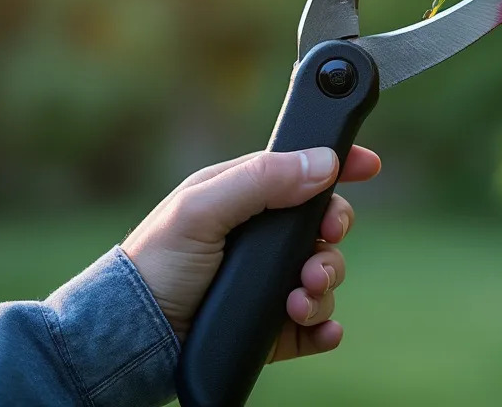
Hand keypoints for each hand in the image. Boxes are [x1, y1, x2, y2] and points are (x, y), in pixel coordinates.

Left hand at [122, 145, 380, 360]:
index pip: (304, 171)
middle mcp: (263, 236)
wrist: (133, 338)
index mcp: (246, 196)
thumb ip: (261, 180)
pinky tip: (319, 330)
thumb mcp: (201, 209)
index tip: (368, 166)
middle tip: (316, 257)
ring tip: (297, 302)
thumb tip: (322, 164)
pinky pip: (317, 322)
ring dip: (324, 288)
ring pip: (325, 275)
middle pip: (326, 226)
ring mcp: (269, 281)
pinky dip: (325, 326)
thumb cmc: (155, 264)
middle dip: (332, 242)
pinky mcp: (272, 324)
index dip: (340, 165)